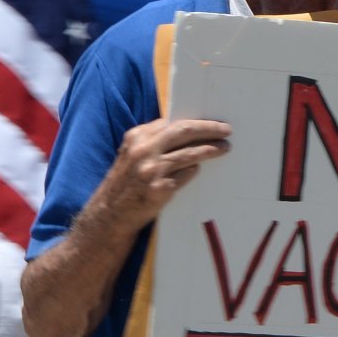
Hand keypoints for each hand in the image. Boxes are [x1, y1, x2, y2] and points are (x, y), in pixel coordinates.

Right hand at [102, 117, 231, 232]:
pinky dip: (195, 170)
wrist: (111, 214)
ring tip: (224, 148)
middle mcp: (144, 150)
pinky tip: (199, 169)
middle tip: (226, 129)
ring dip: (211, 150)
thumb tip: (183, 130)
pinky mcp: (161, 188)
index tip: (210, 123)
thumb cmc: (124, 182)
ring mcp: (152, 169)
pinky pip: (187, 174)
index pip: (171, 122)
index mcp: (136, 137)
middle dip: (208, 128)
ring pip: (190, 153)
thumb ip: (151, 141)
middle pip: (184, 131)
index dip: (194, 122)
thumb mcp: (131, 154)